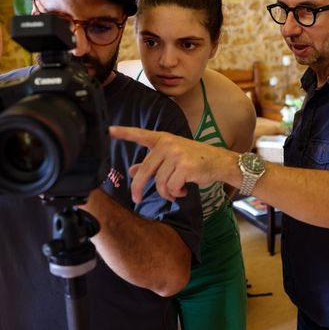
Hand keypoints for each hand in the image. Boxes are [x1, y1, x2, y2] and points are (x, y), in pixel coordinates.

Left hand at [110, 126, 235, 202]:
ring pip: (159, 182)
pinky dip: (175, 194)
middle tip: (136, 199)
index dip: (124, 133)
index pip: (140, 134)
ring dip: (166, 192)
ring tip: (175, 192)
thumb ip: (152, 163)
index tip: (108, 131)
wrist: (220, 162)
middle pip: (146, 170)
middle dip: (139, 188)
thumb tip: (132, 171)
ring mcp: (177, 155)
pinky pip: (171, 187)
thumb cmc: (195, 160)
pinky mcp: (185, 167)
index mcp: (163, 139)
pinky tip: (182, 191)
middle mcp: (168, 144)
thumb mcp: (173, 158)